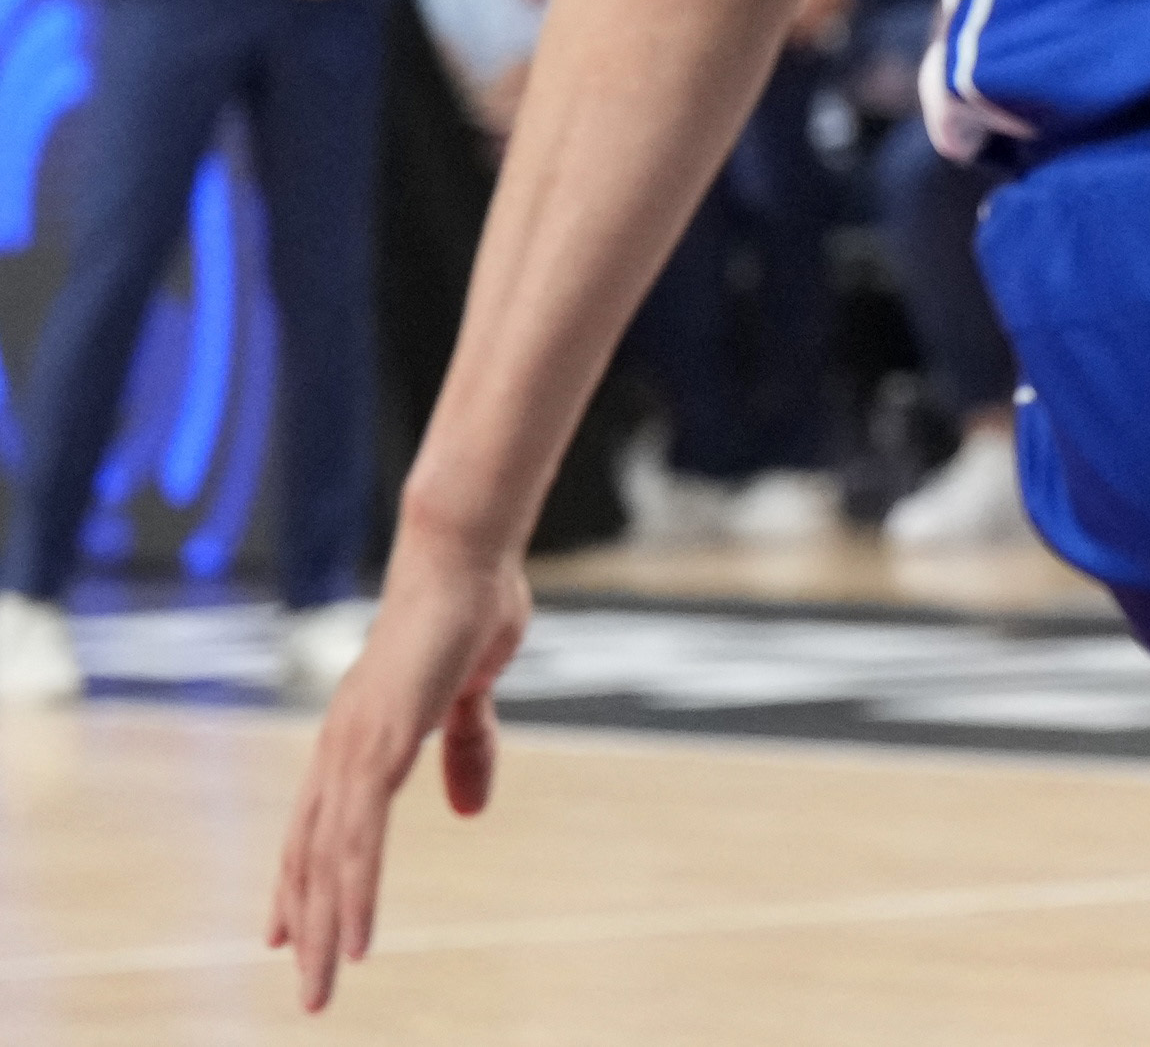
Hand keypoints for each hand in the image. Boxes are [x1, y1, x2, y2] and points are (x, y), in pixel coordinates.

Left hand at [269, 520, 527, 1011]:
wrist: (465, 554)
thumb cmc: (471, 606)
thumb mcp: (474, 691)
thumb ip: (467, 748)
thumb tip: (469, 811)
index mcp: (359, 733)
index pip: (314, 825)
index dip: (297, 883)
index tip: (281, 934)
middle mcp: (341, 747)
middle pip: (309, 856)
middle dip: (303, 926)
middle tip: (303, 988)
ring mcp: (355, 747)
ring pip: (326, 862)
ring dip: (321, 929)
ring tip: (320, 985)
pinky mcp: (381, 746)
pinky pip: (360, 840)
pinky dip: (352, 894)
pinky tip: (352, 937)